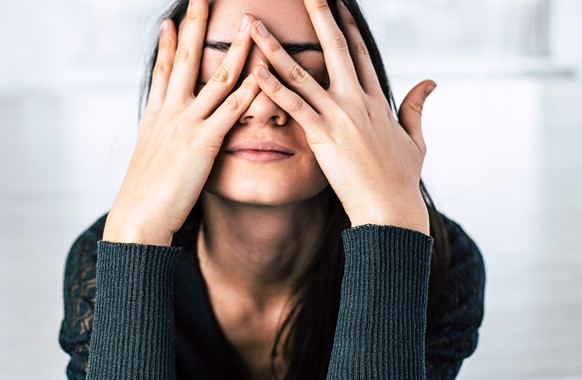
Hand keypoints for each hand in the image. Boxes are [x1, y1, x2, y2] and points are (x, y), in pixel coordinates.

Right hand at [103, 0, 258, 244]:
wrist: (139, 217)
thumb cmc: (146, 194)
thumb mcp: (150, 158)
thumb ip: (161, 139)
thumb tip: (165, 134)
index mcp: (156, 115)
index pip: (164, 69)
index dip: (170, 42)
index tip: (175, 19)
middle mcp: (170, 112)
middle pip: (186, 59)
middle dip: (196, 25)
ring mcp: (187, 124)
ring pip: (215, 77)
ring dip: (235, 49)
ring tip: (248, 24)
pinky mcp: (204, 142)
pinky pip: (232, 110)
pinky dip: (249, 90)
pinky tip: (263, 72)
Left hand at [245, 0, 434, 233]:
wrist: (391, 209)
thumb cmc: (401, 179)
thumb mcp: (415, 140)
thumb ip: (417, 107)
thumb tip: (430, 82)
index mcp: (377, 101)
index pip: (360, 54)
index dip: (347, 27)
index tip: (337, 4)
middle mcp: (358, 100)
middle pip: (335, 48)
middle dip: (319, 15)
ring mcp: (340, 116)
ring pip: (303, 72)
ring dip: (276, 47)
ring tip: (255, 25)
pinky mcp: (323, 135)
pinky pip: (294, 105)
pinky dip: (273, 87)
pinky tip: (255, 69)